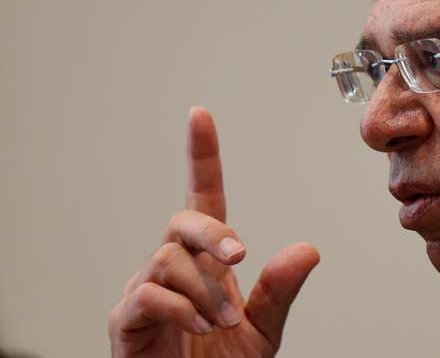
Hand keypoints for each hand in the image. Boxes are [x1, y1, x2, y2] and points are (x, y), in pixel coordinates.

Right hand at [108, 107, 319, 357]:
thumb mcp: (262, 329)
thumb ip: (279, 291)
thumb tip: (307, 250)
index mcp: (208, 263)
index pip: (204, 198)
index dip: (201, 157)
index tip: (200, 116)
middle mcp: (175, 268)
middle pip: (183, 220)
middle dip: (213, 233)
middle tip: (240, 256)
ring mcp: (147, 291)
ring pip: (169, 259)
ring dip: (205, 291)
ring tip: (223, 322)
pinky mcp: (126, 321)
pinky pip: (147, 295)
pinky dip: (181, 309)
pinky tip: (201, 327)